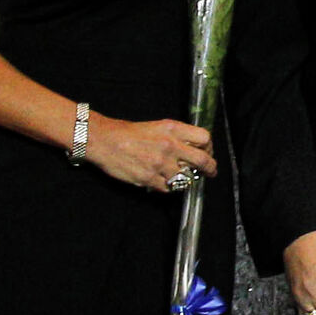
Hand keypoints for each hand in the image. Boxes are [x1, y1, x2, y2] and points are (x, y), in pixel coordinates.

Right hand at [84, 113, 215, 193]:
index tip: (208, 153)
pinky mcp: (148, 178)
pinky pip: (167, 188)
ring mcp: (160, 163)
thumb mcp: (159, 126)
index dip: (209, 147)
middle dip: (210, 169)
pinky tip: (164, 182)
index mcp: (174, 129)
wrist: (105, 140)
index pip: (205, 138)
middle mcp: (170, 146)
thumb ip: (177, 136)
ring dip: (184, 179)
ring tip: (179, 177)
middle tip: (210, 173)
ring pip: (185, 177)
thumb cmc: (130, 133)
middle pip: (203, 160)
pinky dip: (168, 187)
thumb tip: (193, 148)